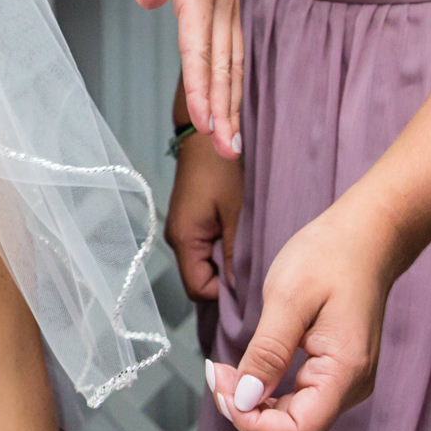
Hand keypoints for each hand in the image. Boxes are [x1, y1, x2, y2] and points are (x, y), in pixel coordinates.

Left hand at [118, 0, 242, 158]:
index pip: (198, 44)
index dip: (202, 86)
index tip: (204, 122)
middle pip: (223, 60)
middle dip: (224, 107)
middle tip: (226, 151)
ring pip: (234, 58)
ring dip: (234, 101)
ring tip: (233, 143)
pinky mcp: (226, 2)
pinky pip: (233, 48)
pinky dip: (234, 81)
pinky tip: (232, 109)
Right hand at [166, 134, 243, 300]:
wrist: (207, 137)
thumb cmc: (222, 169)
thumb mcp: (238, 214)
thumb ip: (237, 255)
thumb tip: (242, 291)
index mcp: (184, 239)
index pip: (199, 289)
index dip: (224, 293)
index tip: (250, 279)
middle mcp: (176, 239)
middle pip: (200, 280)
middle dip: (226, 278)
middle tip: (254, 260)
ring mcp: (181, 231)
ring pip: (204, 265)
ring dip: (225, 261)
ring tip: (247, 243)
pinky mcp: (189, 222)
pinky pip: (204, 248)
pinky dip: (222, 248)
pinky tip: (238, 233)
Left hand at [208, 198, 403, 430]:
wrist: (366, 236)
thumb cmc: (330, 256)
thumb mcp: (287, 297)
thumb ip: (266, 352)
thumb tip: (243, 399)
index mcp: (344, 371)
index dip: (253, 423)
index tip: (222, 388)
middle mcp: (351, 386)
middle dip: (246, 414)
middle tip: (215, 374)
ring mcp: (346, 381)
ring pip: (294, 420)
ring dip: (253, 405)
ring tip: (222, 371)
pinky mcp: (335, 373)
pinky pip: (298, 401)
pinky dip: (265, 393)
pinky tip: (243, 372)